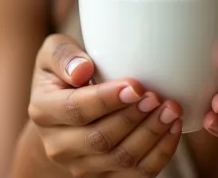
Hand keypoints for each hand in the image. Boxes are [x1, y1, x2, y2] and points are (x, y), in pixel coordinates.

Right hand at [28, 34, 182, 176]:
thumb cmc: (65, 72)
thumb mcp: (53, 53)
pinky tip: (173, 128)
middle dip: (133, 117)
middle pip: (100, 138)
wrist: (62, 113)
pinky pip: (136, 174)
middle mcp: (59, 145)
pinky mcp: (105, 176)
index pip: (76, 110)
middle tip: (157, 96)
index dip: (107, 100)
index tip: (136, 85)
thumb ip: (63, 55)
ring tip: (171, 109)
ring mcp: (81, 166)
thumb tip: (81, 70)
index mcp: (44, 111)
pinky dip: (159, 153)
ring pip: (120, 159)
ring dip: (151, 135)